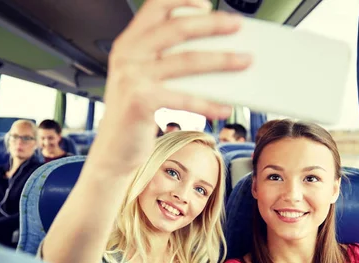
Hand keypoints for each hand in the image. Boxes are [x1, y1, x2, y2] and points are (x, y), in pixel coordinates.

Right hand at [89, 0, 251, 174]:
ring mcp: (132, 77)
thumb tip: (215, 52)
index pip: (155, 6)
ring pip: (186, 61)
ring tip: (245, 61)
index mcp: (128, 43)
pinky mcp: (140, 102)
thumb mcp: (144, 80)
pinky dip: (208, 103)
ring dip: (221, 60)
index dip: (182, 0)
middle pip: (177, 28)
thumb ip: (167, 61)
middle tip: (238, 26)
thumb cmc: (134, 115)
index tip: (208, 4)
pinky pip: (184, 98)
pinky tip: (225, 107)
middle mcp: (127, 55)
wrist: (113, 151)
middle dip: (212, 24)